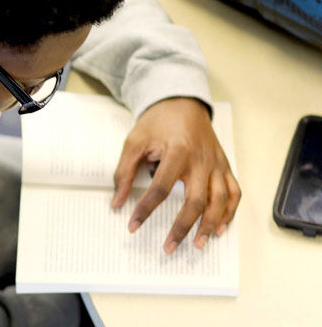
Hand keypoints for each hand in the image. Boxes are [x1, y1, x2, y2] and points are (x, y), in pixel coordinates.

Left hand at [110, 97, 240, 253]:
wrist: (182, 102)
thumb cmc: (158, 122)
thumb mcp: (134, 141)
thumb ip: (124, 171)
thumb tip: (117, 201)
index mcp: (177, 151)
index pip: (160, 188)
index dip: (145, 209)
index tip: (132, 225)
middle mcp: (201, 160)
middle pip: (196, 201)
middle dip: (182, 227)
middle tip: (168, 247)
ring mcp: (216, 164)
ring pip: (220, 201)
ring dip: (210, 225)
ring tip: (197, 245)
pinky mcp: (225, 166)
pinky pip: (234, 192)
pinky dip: (230, 212)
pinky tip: (220, 228)